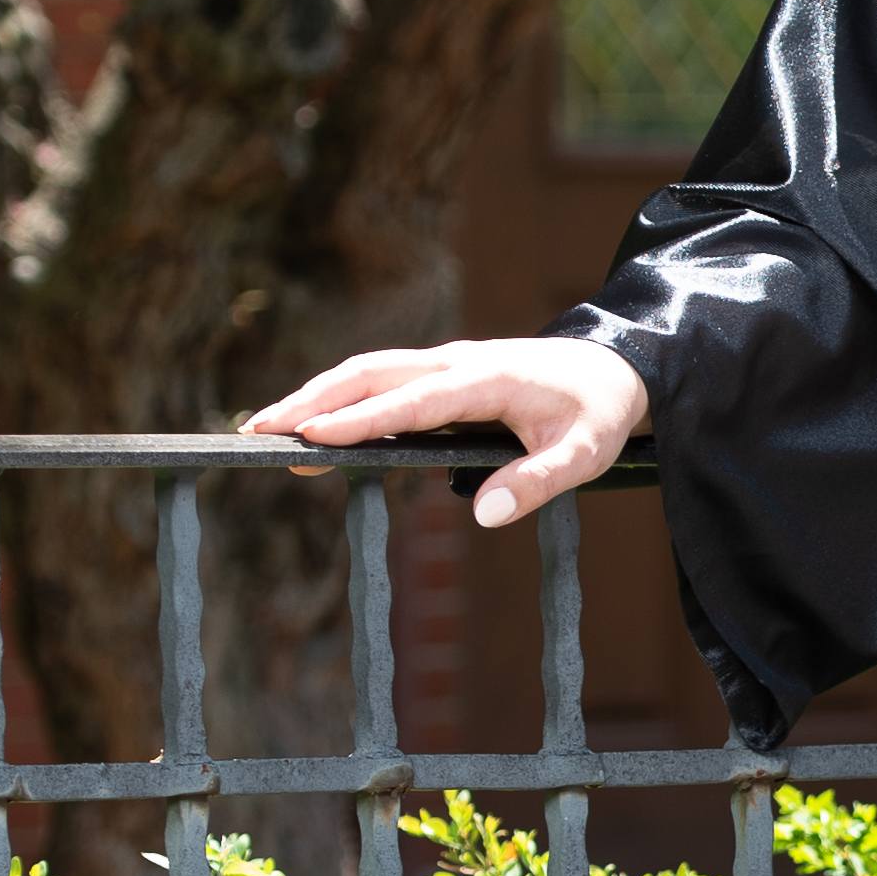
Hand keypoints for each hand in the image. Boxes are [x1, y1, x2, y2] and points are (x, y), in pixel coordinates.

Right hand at [241, 336, 650, 533]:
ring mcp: (445, 360)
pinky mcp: (441, 369)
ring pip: (366, 370)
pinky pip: (380, 377)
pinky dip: (338, 393)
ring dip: (315, 394)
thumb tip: (485, 515)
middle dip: (311, 401)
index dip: (360, 420)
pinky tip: (309, 419)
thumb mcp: (585, 454)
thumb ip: (538, 482)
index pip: (411, 401)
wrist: (618, 365)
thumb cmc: (599, 412)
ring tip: (264, 427)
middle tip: (258, 433)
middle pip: (369, 375)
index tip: (311, 437)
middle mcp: (456, 361)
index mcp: (486, 379)